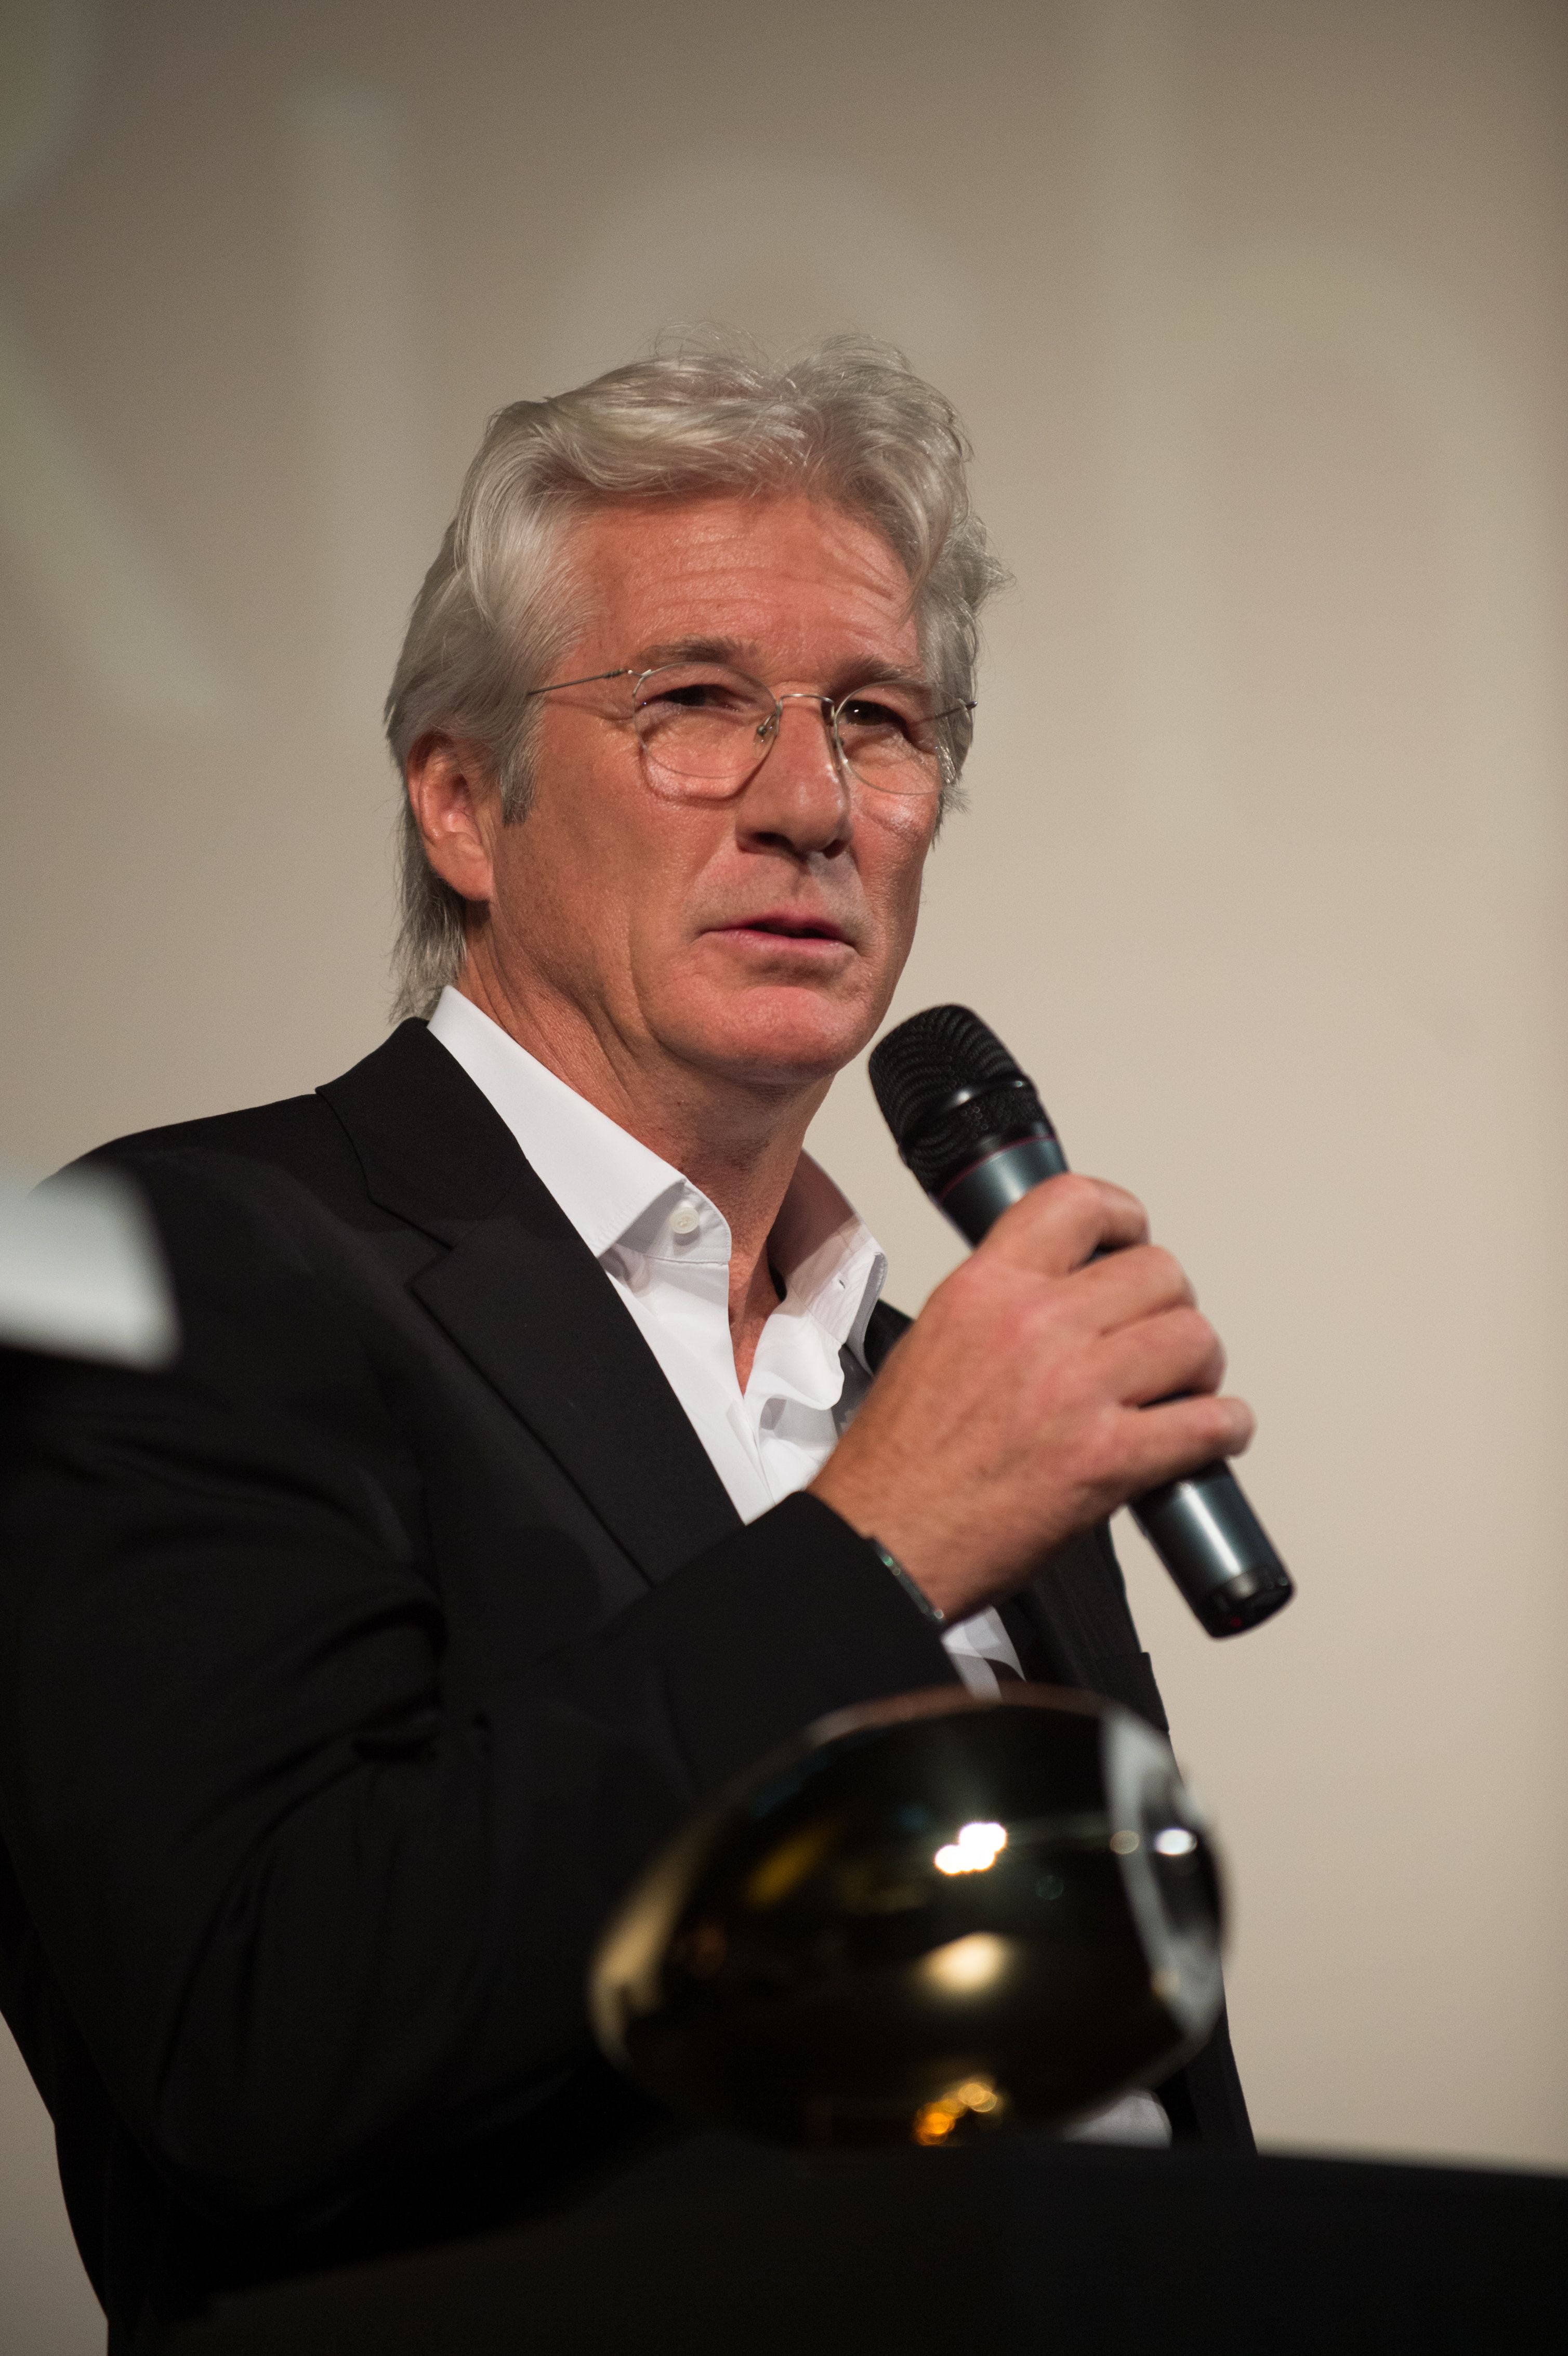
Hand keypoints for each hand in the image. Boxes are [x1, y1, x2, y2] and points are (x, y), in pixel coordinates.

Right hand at [809, 1173, 1253, 1622]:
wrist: (886, 1542)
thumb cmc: (900, 1464)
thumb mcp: (933, 1342)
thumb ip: (999, 1307)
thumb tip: (1061, 1296)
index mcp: (985, 1289)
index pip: (1077, 1203)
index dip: (1124, 1217)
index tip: (1131, 1239)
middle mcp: (1034, 1326)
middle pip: (1157, 1272)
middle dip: (1168, 1305)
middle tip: (1156, 1337)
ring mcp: (1076, 1391)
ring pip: (1193, 1338)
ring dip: (1199, 1365)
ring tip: (1181, 1388)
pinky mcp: (1108, 1460)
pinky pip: (1208, 1423)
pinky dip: (1224, 1428)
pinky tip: (1212, 1433)